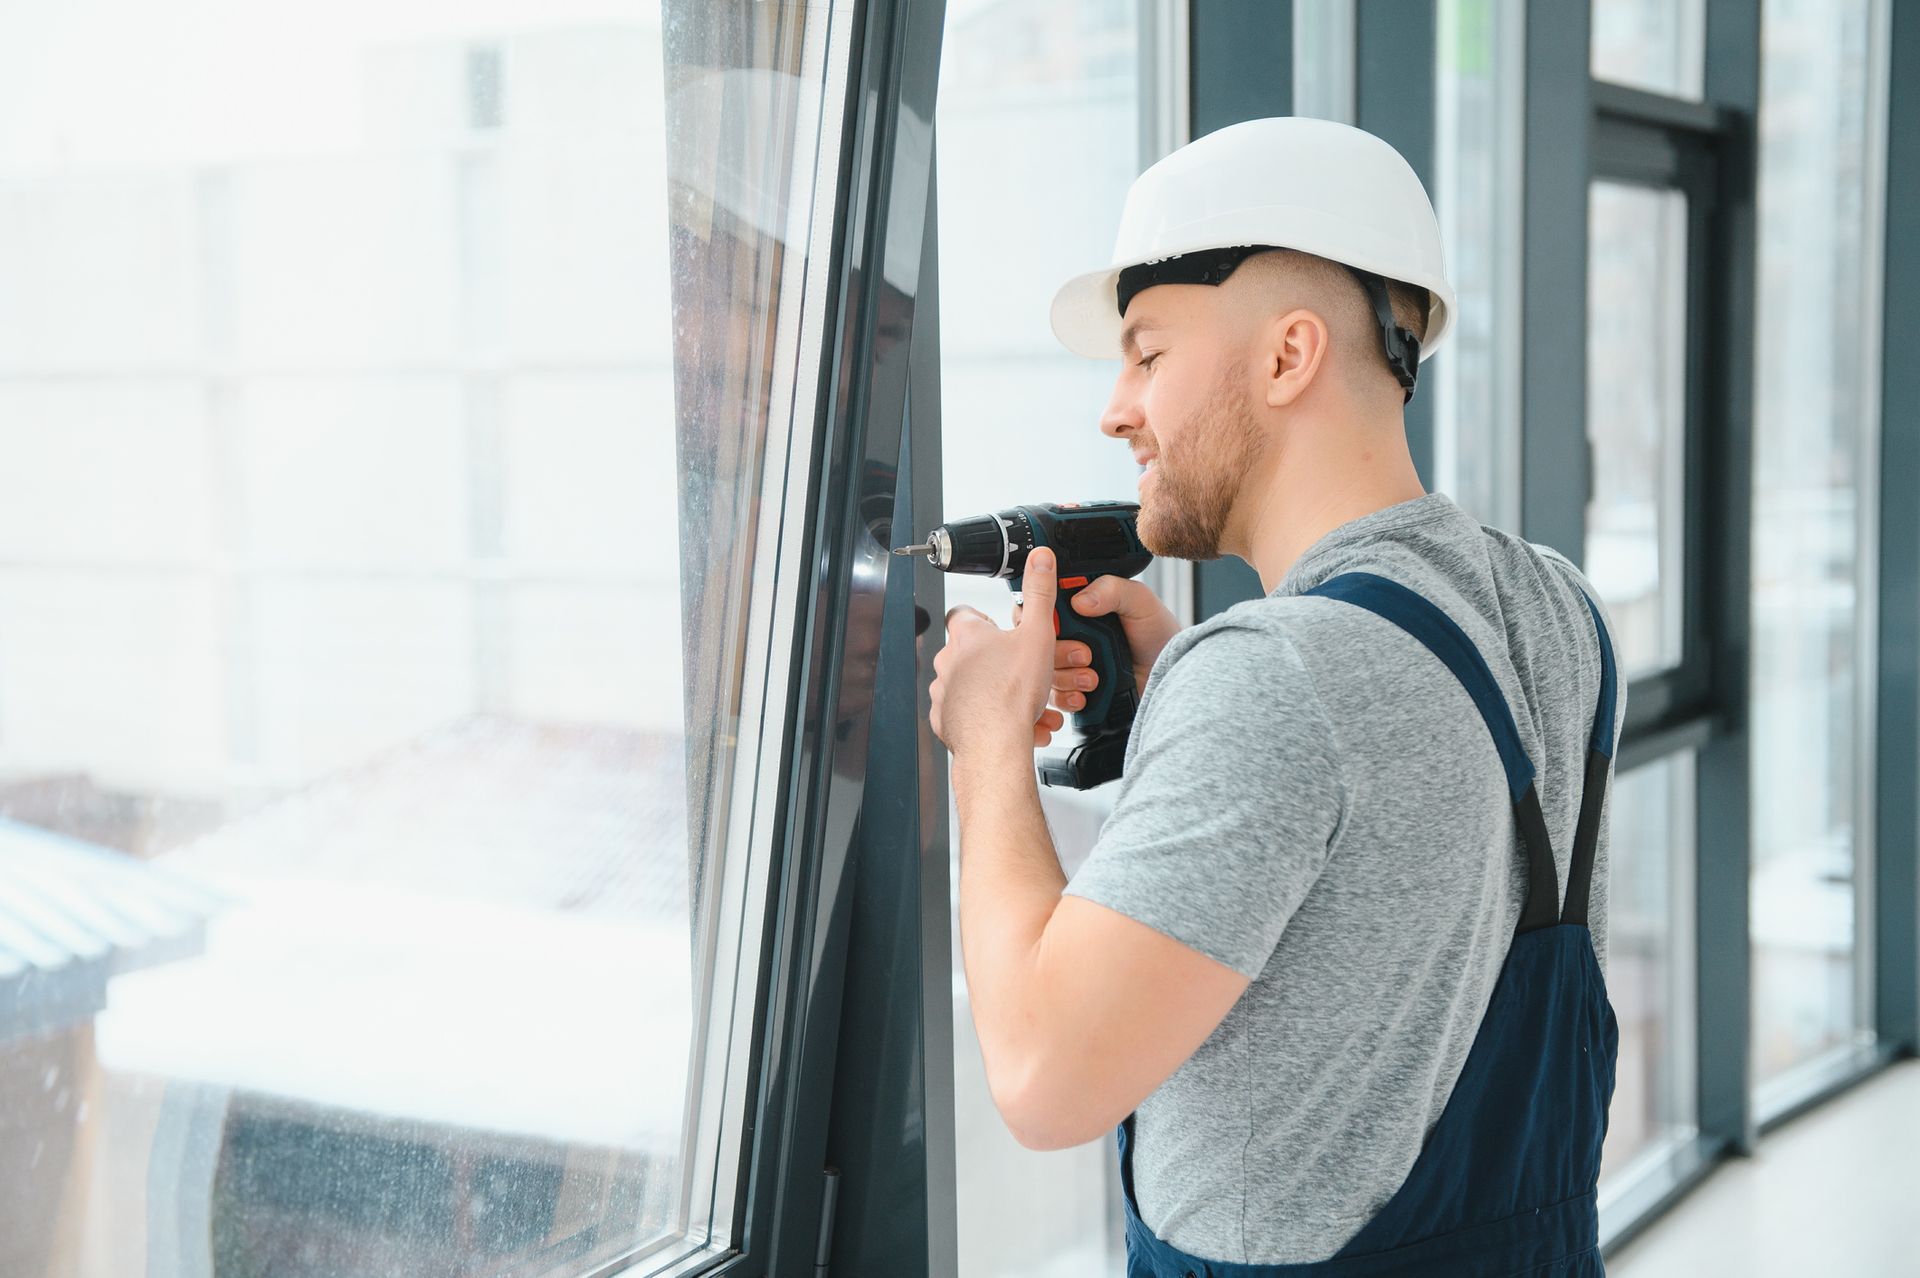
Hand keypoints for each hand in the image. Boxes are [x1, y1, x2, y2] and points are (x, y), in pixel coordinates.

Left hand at [932, 548, 1067, 753]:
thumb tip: (1040, 559)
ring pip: (973, 685)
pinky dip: (989, 718)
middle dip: (999, 662)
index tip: (1001, 626)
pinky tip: (1014, 723)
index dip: (985, 617)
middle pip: (972, 652)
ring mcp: (943, 691)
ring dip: (998, 692)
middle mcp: (947, 660)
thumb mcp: (1037, 634)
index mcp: (966, 634)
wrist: (994, 743)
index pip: (965, 612)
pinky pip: (968, 713)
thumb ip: (1040, 593)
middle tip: (1024, 672)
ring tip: (1026, 703)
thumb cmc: (1010, 693)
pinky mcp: (945, 720)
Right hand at [1046, 576, 1181, 717]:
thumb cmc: (1160, 635)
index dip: (1041, 617)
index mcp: (1078, 608)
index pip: (1042, 608)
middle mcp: (1070, 636)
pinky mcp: (1076, 691)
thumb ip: (1112, 589)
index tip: (1057, 624)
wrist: (1174, 675)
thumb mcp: (1140, 601)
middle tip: (1084, 654)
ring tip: (1093, 678)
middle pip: (1036, 643)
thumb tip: (1079, 600)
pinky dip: (1067, 697)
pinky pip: (1055, 697)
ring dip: (1066, 676)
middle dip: (1057, 651)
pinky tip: (1086, 695)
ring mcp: (1071, 665)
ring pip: (1044, 670)